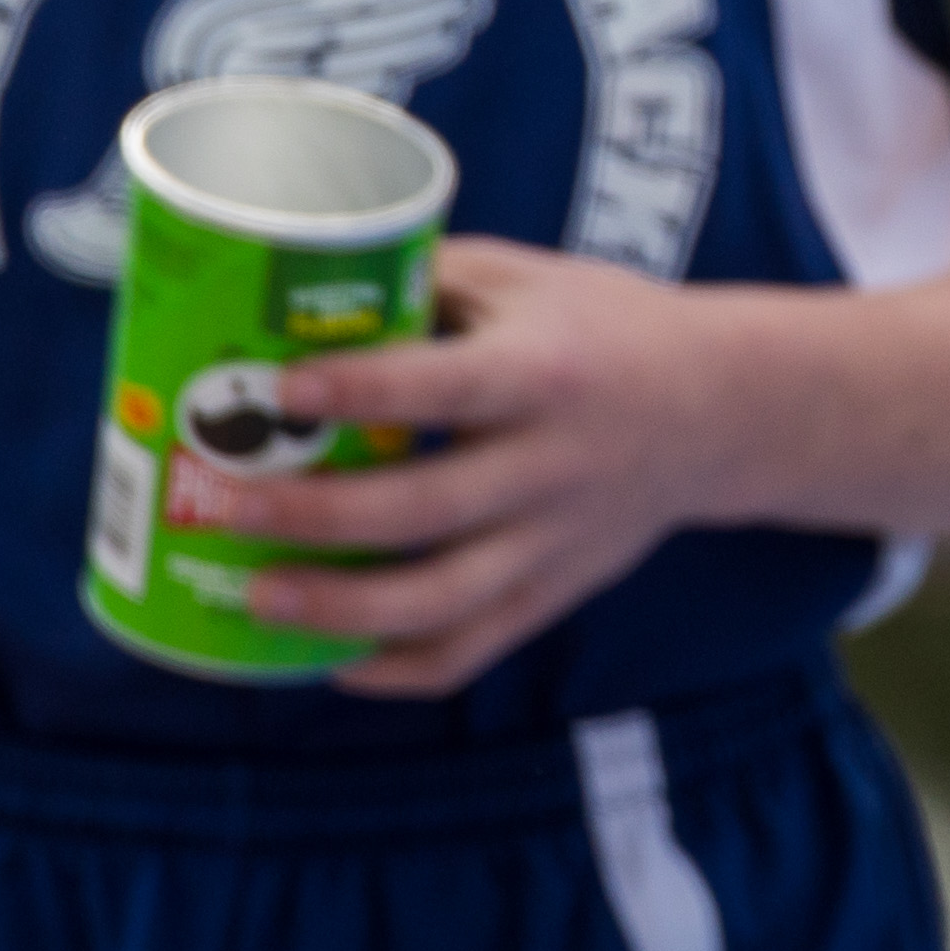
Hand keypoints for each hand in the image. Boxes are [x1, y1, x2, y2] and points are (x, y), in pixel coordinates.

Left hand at [247, 235, 762, 697]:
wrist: (721, 409)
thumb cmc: (603, 327)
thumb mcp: (527, 280)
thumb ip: (426, 284)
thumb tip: (297, 290)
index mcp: (547, 372)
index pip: (445, 387)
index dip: (359, 390)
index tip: (278, 390)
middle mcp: (553, 464)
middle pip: (426, 509)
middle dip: (317, 516)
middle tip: (228, 506)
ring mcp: (556, 540)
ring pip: (443, 600)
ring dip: (341, 610)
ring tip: (257, 597)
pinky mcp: (556, 593)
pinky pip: (471, 650)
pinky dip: (396, 670)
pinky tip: (329, 666)